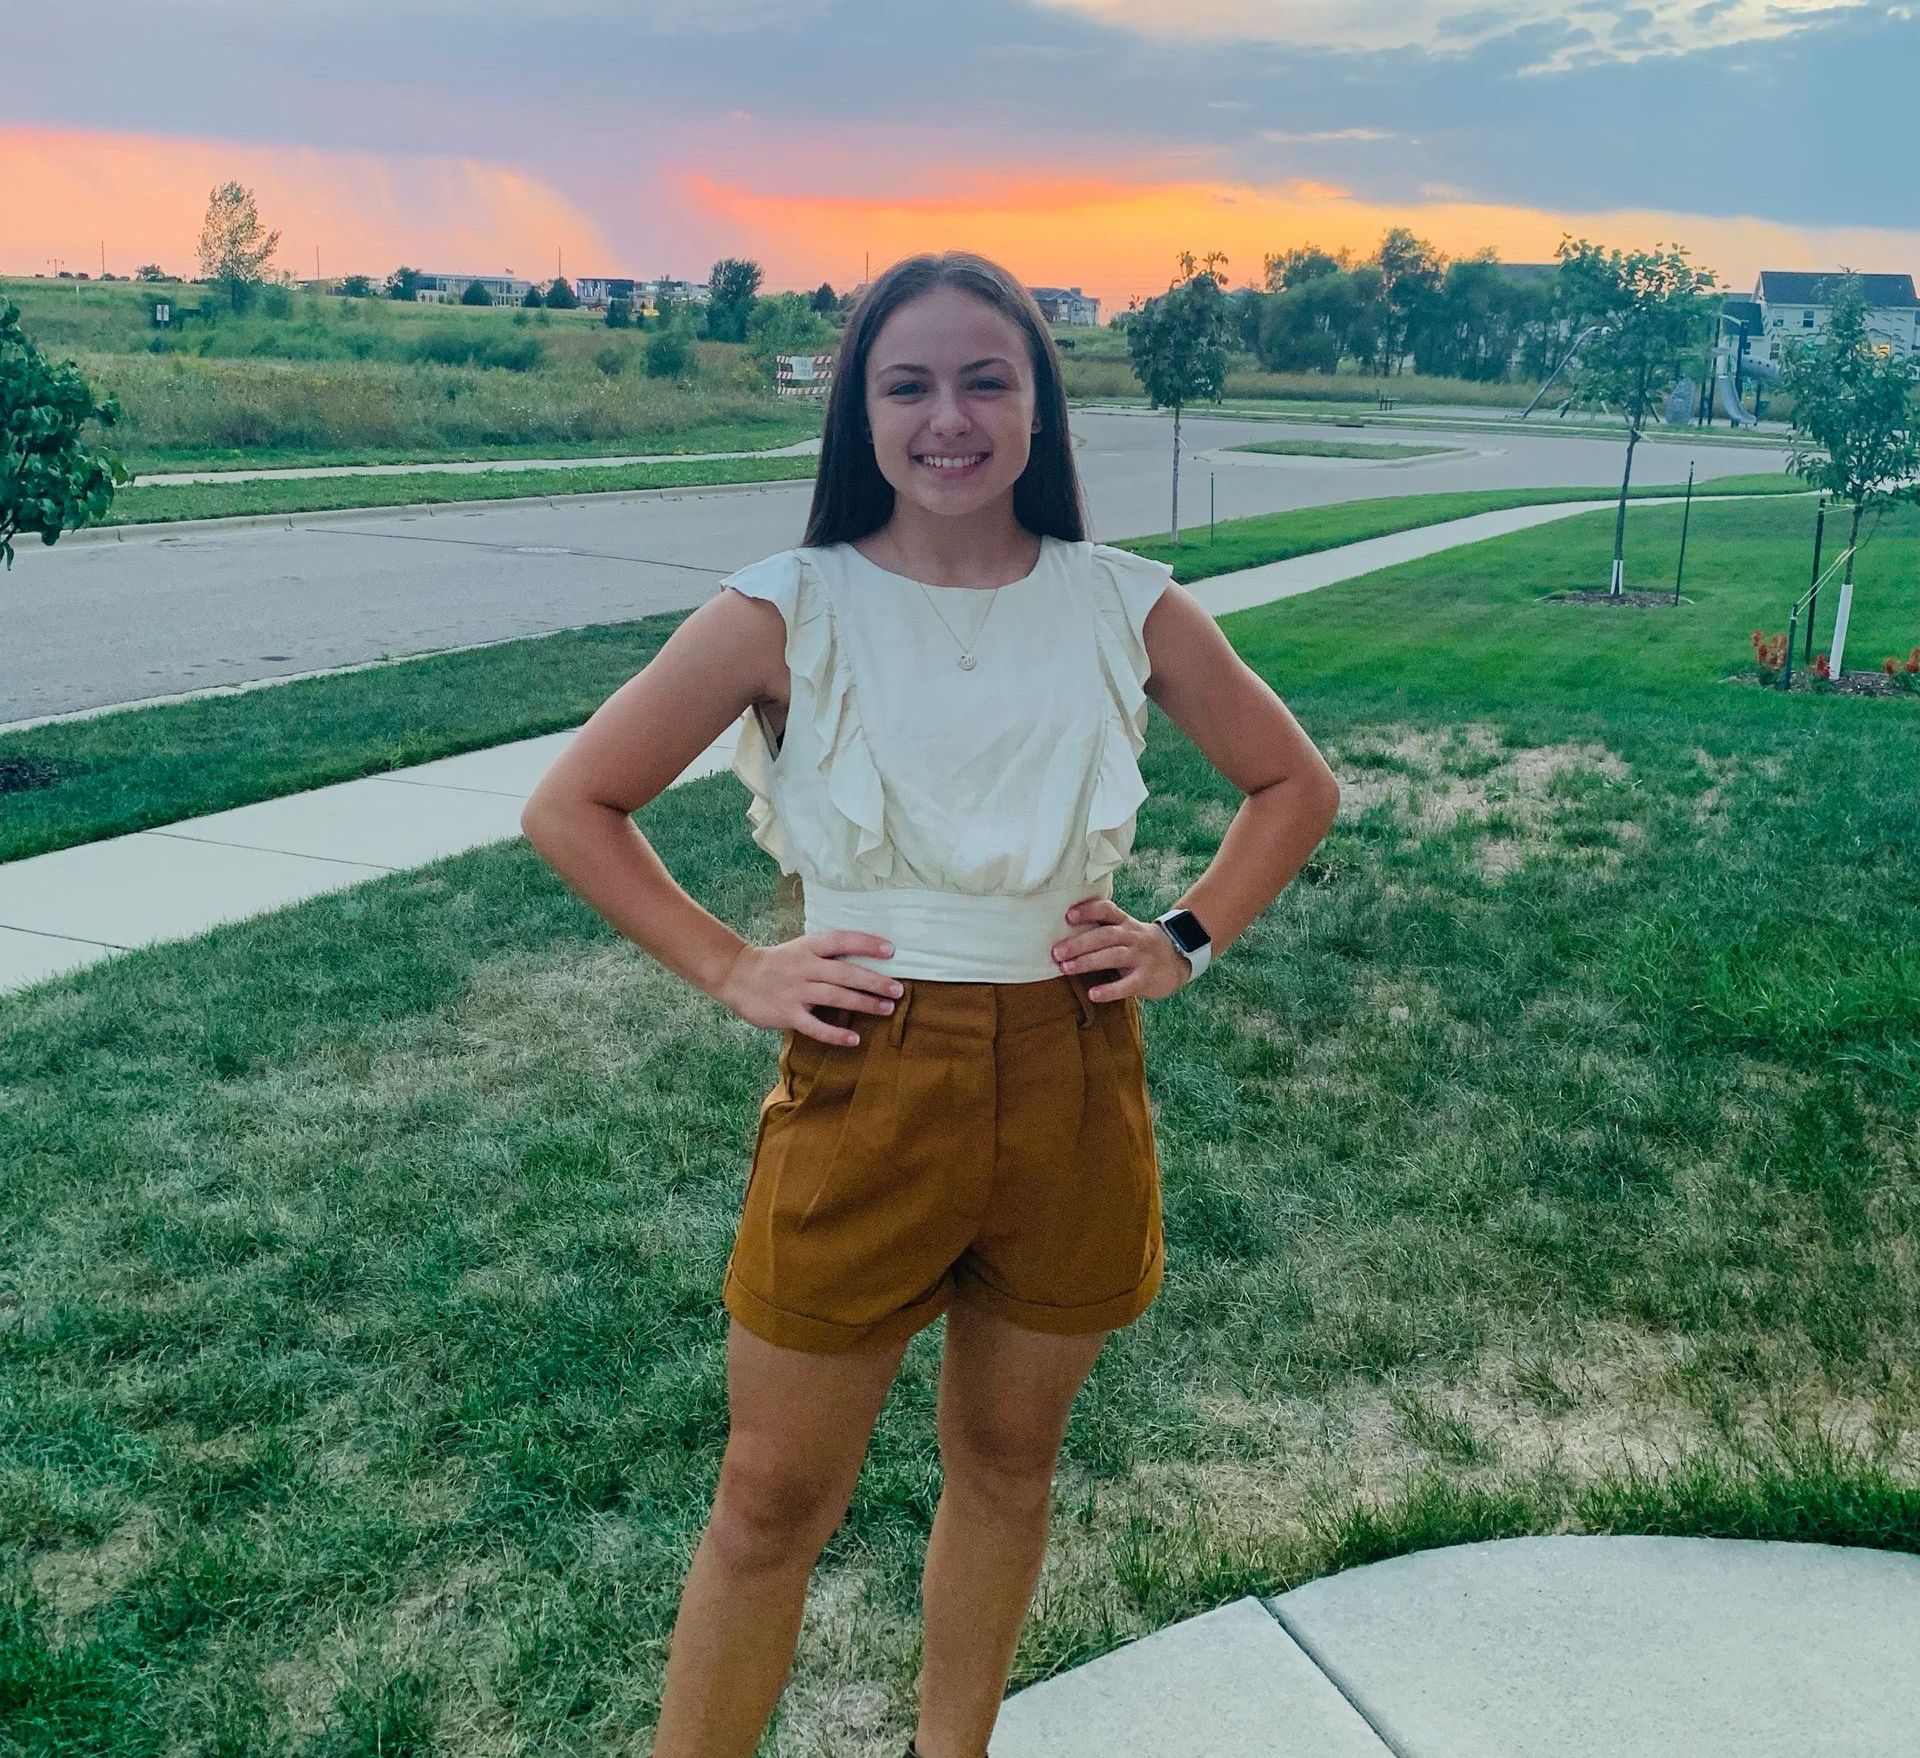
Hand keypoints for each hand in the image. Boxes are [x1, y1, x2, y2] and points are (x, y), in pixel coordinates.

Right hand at [718, 933, 902, 1046]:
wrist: (737, 976)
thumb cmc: (777, 963)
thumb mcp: (800, 949)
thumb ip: (827, 954)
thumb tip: (865, 960)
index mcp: (809, 947)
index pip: (842, 940)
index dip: (867, 944)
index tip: (892, 951)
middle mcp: (804, 967)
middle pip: (844, 973)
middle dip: (874, 981)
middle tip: (898, 989)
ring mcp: (795, 991)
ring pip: (835, 997)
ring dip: (863, 1003)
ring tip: (886, 1008)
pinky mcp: (787, 1014)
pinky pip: (815, 1026)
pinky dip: (835, 1034)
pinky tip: (854, 1039)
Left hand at [1049, 897, 1191, 1001]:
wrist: (1178, 960)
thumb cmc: (1140, 946)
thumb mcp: (1127, 931)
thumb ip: (1103, 930)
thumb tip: (1063, 934)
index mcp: (1126, 923)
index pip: (1107, 910)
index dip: (1088, 911)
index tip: (1068, 915)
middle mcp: (1133, 937)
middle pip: (1105, 935)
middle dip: (1079, 943)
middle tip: (1056, 953)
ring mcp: (1142, 957)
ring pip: (1113, 956)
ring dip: (1087, 962)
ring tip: (1065, 969)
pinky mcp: (1146, 978)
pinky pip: (1127, 984)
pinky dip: (1109, 990)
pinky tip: (1093, 994)